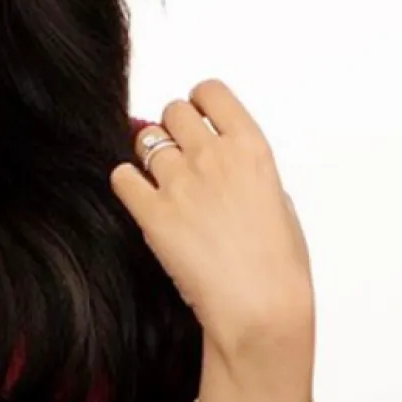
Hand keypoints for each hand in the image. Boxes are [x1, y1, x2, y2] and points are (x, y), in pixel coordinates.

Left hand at [109, 79, 314, 372]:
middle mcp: (213, 157)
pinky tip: (142, 200)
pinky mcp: (152, 213)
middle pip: (173, 111)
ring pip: (144, 140)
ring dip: (149, 157)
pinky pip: (122, 177)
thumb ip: (249, 171)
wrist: (259, 308)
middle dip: (172, 129)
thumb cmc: (278, 265)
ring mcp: (180, 184)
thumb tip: (226, 160)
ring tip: (162, 184)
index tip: (197, 117)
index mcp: (252, 149)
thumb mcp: (280, 202)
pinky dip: (128, 184)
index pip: (210, 92)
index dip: (198, 103)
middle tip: (177, 155)